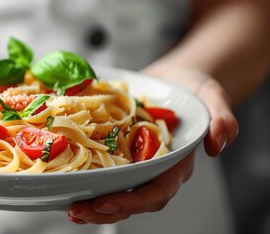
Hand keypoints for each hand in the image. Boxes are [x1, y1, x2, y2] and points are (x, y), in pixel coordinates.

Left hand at [68, 68, 238, 223]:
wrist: (175, 79)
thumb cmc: (193, 89)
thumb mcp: (211, 95)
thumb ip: (221, 117)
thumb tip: (219, 142)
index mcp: (176, 162)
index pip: (157, 190)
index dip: (132, 201)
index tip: (104, 203)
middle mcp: (155, 168)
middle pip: (133, 198)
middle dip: (105, 209)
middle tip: (77, 211)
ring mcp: (136, 162)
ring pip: (117, 191)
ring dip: (93, 204)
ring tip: (70, 208)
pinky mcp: (120, 153)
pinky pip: (105, 173)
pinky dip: (88, 182)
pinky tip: (68, 185)